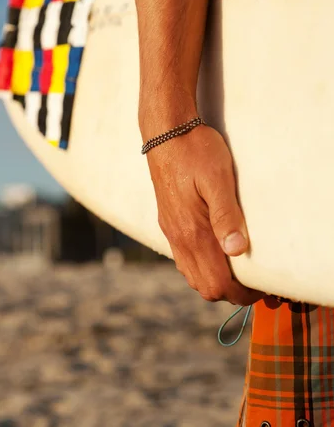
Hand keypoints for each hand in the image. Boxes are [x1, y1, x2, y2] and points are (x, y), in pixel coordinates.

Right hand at [145, 124, 264, 305]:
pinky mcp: (168, 223)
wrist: (164, 134)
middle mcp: (179, 237)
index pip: (217, 283)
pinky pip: (183, 260)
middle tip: (254, 281)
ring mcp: (171, 231)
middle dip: (230, 292)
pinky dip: (201, 268)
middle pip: (204, 287)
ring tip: (238, 269)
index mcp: (192, 231)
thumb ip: (226, 215)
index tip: (261, 286)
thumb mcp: (217, 178)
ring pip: (191, 276)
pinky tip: (215, 252)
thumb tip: (236, 249)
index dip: (241, 293)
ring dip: (215, 281)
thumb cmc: (195, 151)